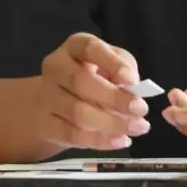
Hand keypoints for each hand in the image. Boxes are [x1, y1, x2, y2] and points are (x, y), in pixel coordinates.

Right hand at [32, 33, 152, 153]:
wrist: (54, 101)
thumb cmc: (91, 76)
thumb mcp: (111, 62)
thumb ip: (124, 68)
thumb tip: (132, 87)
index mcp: (74, 46)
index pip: (89, 48)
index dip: (111, 63)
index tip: (132, 80)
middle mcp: (56, 67)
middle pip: (80, 82)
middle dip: (114, 98)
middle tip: (141, 110)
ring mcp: (47, 96)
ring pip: (77, 112)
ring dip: (111, 123)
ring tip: (136, 127)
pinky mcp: (46, 123)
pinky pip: (72, 135)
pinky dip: (99, 140)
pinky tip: (120, 140)